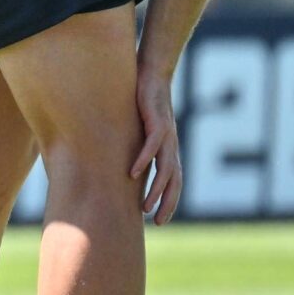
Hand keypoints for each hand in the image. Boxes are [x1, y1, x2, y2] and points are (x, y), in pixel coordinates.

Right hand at [131, 60, 183, 224]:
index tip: (159, 220)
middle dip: (167, 203)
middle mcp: (171, 145)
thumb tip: (119, 159)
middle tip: (157, 223)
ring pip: (166, 167)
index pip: (174, 181)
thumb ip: (133, 143)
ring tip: (145, 206)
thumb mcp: (138, 126)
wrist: (153, 71)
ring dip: (156, 189)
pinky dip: (144, 159)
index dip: (169, 201)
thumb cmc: (142, 99)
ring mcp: (166, 133)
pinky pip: (152, 144)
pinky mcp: (156, 119)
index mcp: (168, 148)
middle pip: (174, 181)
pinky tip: (133, 172)